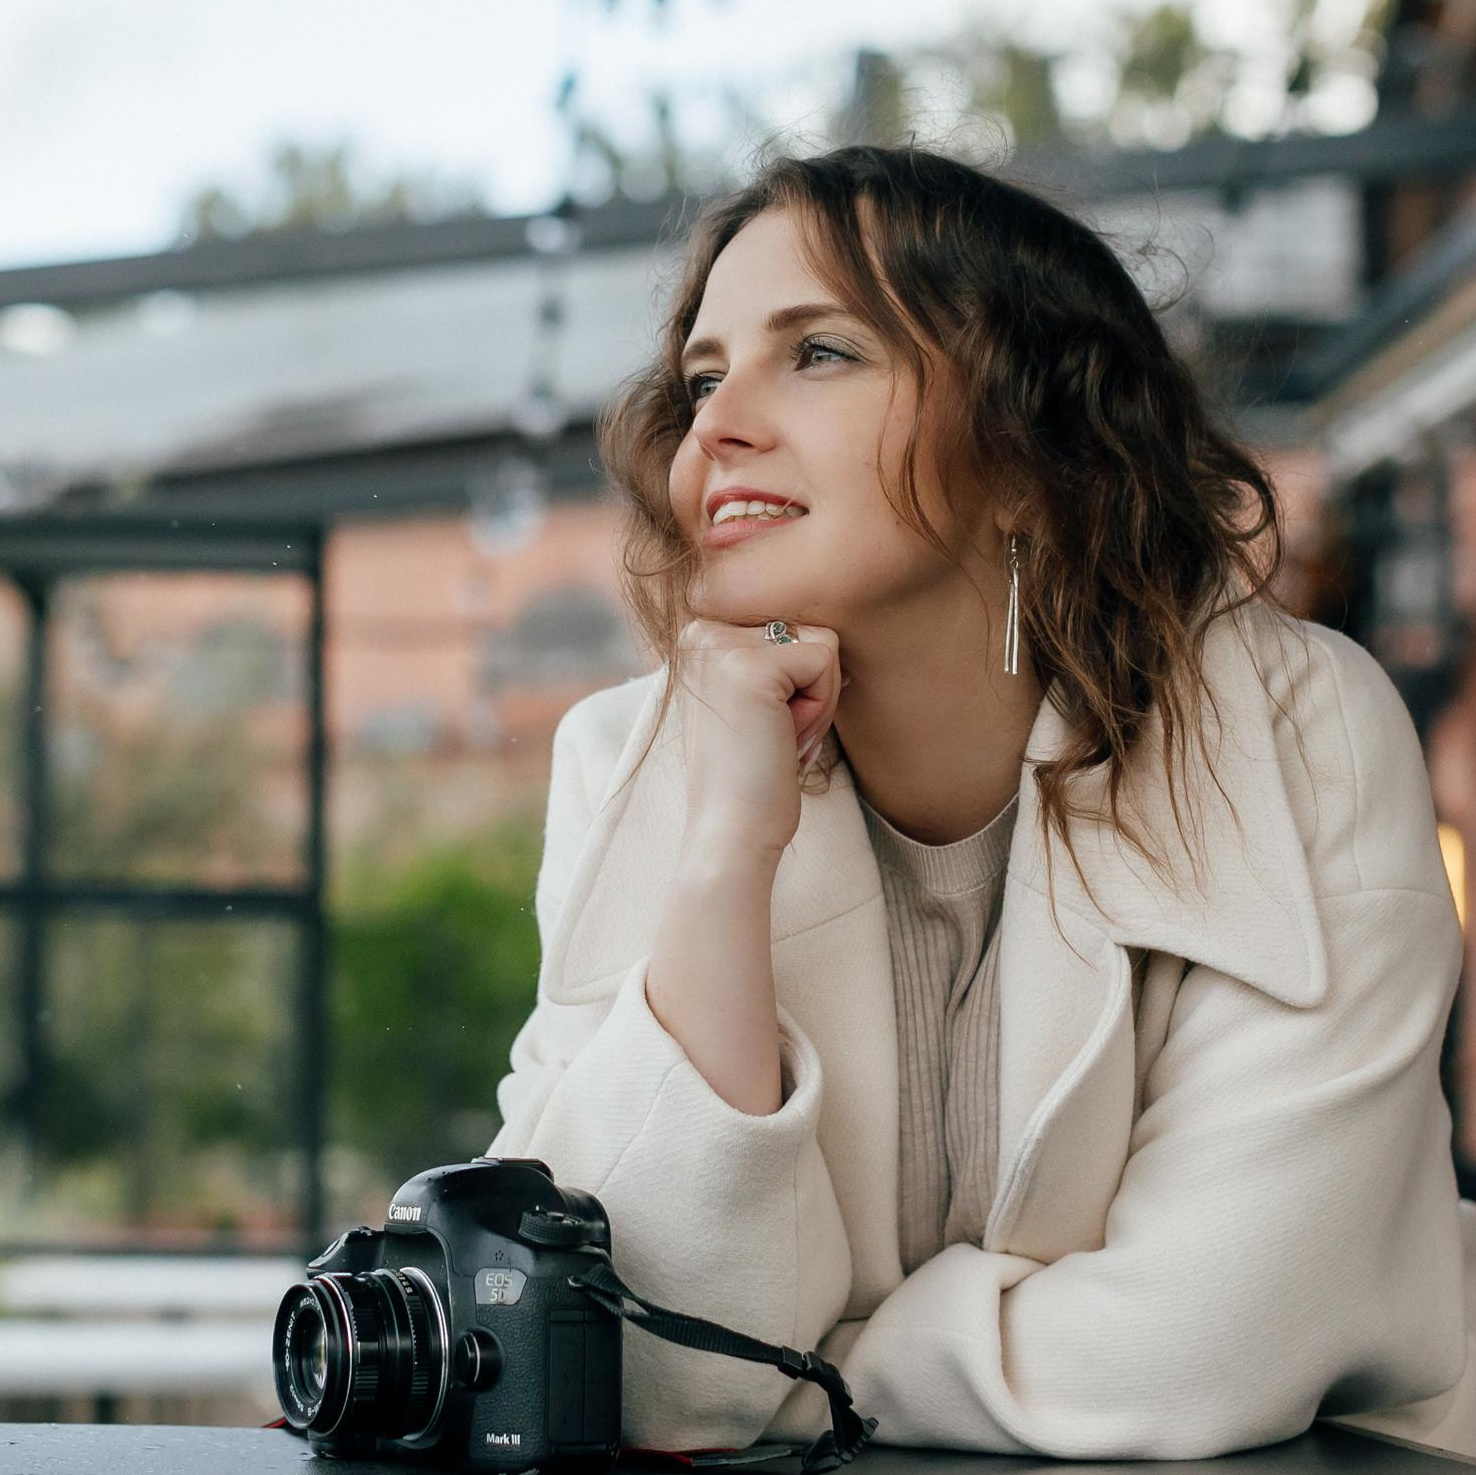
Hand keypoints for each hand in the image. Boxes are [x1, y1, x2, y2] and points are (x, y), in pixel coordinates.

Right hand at [672, 617, 843, 859]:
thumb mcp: (756, 697)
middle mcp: (701, 630)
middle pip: (806, 627)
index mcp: (700, 635)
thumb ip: (774, 652)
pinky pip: (826, 660)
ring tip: (777, 737)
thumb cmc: (753, 775)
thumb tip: (831, 616)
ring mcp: (720, 645)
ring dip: (817, 699)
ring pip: (821, 642)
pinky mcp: (750, 667)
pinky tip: (784, 740)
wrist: (730, 834)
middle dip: (809, 687)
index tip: (764, 725)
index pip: (789, 624)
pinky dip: (820, 708)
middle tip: (773, 735)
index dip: (796, 680)